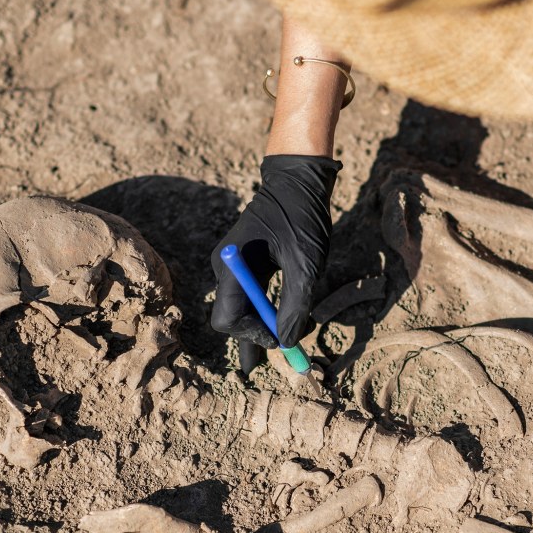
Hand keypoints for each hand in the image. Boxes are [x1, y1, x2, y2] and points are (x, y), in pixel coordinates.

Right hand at [211, 155, 340, 348]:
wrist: (298, 180)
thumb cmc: (301, 216)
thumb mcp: (306, 262)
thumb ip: (295, 304)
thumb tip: (287, 341)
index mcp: (233, 265)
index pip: (227, 318)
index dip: (252, 336)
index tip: (283, 339)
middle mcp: (226, 267)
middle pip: (233, 318)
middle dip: (259, 337)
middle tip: (289, 353)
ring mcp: (234, 265)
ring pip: (243, 309)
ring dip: (267, 325)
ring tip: (293, 338)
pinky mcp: (246, 263)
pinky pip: (251, 295)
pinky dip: (268, 310)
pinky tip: (285, 320)